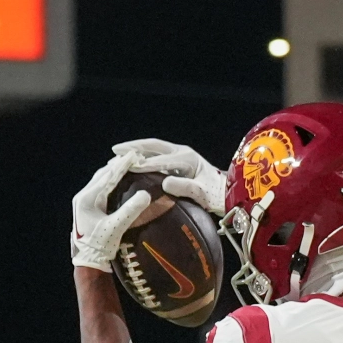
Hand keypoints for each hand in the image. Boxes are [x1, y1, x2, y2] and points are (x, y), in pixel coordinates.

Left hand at [69, 152, 150, 271]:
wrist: (88, 261)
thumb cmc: (100, 246)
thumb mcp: (117, 228)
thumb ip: (130, 210)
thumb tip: (146, 194)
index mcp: (87, 199)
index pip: (108, 176)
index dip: (122, 165)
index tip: (135, 155)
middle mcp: (83, 197)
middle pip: (102, 175)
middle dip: (118, 165)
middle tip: (133, 156)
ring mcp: (83, 202)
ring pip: (100, 180)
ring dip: (113, 172)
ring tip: (127, 164)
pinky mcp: (87, 208)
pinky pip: (99, 188)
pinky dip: (110, 181)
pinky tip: (118, 180)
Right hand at [112, 138, 227, 213]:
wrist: (227, 193)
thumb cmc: (216, 196)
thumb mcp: (202, 194)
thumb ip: (185, 188)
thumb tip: (165, 183)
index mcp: (188, 158)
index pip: (162, 160)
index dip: (145, 164)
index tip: (128, 167)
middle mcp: (182, 153)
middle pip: (154, 146)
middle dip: (134, 147)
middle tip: (115, 150)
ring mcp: (179, 156)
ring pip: (153, 149)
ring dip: (136, 150)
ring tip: (118, 154)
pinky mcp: (177, 162)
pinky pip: (156, 156)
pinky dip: (142, 158)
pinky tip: (131, 164)